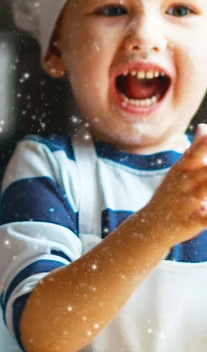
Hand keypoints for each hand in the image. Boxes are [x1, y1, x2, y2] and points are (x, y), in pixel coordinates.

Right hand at [143, 124, 206, 244]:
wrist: (151, 225)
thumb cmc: (172, 193)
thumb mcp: (180, 169)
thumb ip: (196, 148)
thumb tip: (203, 126)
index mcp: (182, 170)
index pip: (195, 152)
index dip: (205, 143)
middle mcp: (183, 184)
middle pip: (204, 171)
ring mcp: (186, 203)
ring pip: (203, 192)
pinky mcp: (191, 222)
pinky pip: (205, 219)